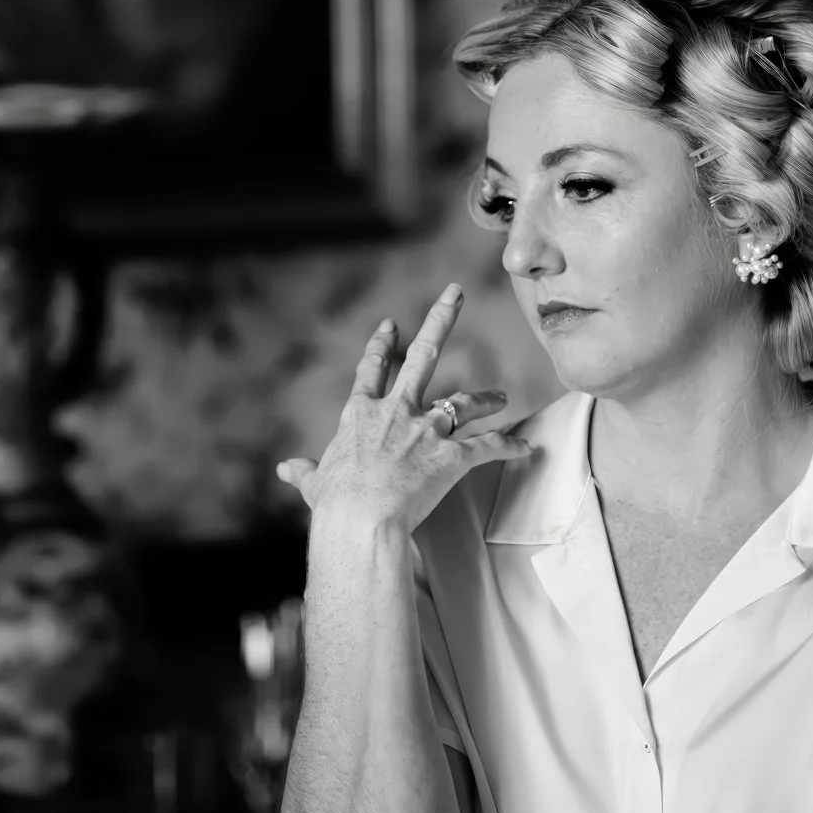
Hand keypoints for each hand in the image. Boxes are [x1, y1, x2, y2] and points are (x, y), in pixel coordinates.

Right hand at [274, 286, 528, 537]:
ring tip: (501, 395)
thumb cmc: (335, 505)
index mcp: (360, 414)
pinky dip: (508, 445)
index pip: (372, 369)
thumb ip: (305, 472)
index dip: (381, 345)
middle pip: (423, 355)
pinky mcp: (451, 457)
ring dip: (486, 397)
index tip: (390, 324)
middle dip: (441, 319)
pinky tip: (526, 446)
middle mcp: (397, 411)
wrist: (361, 520)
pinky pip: (487, 447)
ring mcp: (427, 430)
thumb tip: (285, 469)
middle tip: (455, 292)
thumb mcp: (315, 484)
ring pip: (464, 402)